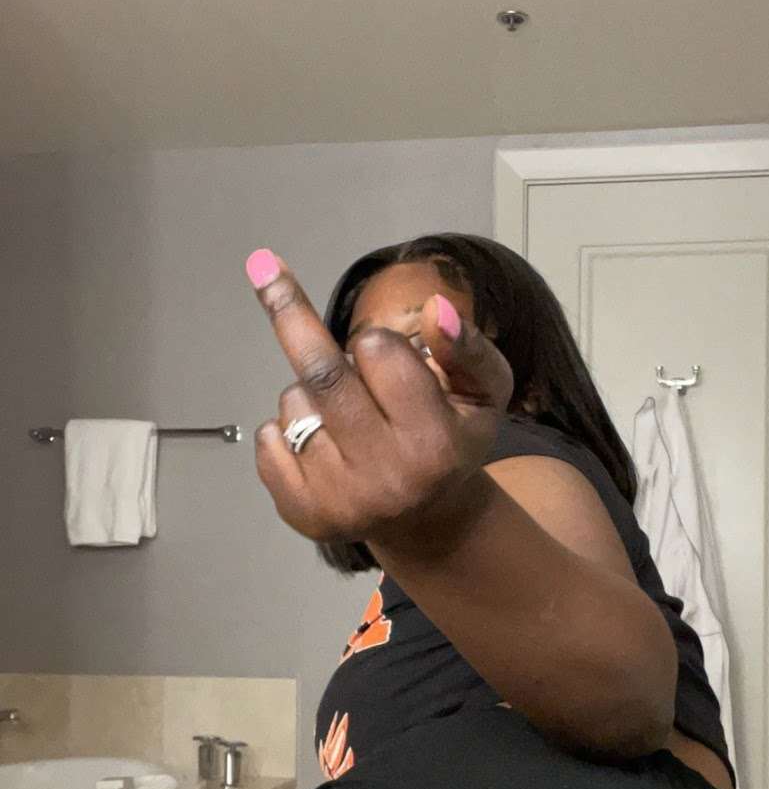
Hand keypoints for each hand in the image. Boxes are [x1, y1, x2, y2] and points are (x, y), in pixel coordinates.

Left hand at [246, 249, 514, 551]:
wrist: (428, 521)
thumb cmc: (453, 440)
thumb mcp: (483, 391)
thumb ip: (467, 347)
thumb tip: (435, 307)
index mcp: (434, 443)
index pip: (379, 351)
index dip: (377, 344)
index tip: (386, 355)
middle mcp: (386, 477)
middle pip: (322, 374)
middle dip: (293, 316)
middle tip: (264, 267)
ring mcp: (339, 501)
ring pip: (293, 406)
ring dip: (308, 394)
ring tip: (344, 419)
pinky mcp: (302, 512)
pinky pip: (266, 440)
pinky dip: (281, 428)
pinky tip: (319, 445)